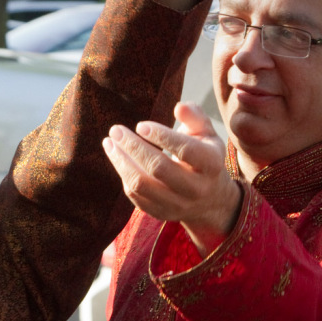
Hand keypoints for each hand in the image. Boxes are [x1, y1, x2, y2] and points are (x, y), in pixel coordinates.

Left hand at [103, 102, 241, 256]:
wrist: (211, 198)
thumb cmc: (205, 156)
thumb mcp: (207, 134)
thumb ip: (195, 117)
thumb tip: (179, 107)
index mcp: (212, 165)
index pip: (185, 149)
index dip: (161, 136)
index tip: (140, 125)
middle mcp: (196, 188)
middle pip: (158, 168)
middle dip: (133, 147)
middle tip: (116, 130)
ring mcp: (178, 204)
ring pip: (141, 185)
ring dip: (121, 162)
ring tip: (109, 143)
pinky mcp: (162, 213)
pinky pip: (136, 196)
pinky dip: (124, 176)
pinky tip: (118, 158)